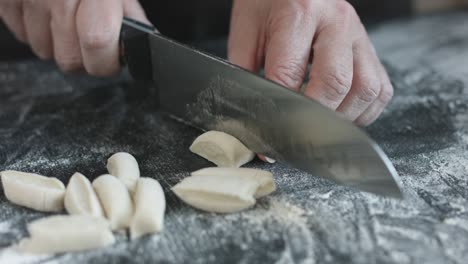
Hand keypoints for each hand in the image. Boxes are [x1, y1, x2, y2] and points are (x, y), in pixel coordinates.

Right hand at [0, 0, 150, 75]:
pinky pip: (22, 35)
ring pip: (44, 51)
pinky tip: (46, 10)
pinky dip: (36, 29)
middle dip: (83, 57)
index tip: (111, 59)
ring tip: (66, 16)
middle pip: (69, 58)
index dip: (106, 60)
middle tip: (88, 37)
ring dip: (57, 43)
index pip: (98, 41)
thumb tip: (136, 42)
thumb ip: (129, 13)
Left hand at [228, 0, 393, 125]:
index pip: (290, 74)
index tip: (269, 134)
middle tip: (296, 131)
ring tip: (320, 121)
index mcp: (298, 13)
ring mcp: (359, 34)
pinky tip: (341, 111)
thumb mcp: (247, 30)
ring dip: (342, 116)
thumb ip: (245, 70)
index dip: (279, 110)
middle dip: (313, 117)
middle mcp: (336, 22)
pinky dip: (363, 110)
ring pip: (365, 89)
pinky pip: (380, 89)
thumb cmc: (268, 3)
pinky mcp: (371, 48)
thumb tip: (251, 115)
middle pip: (335, 84)